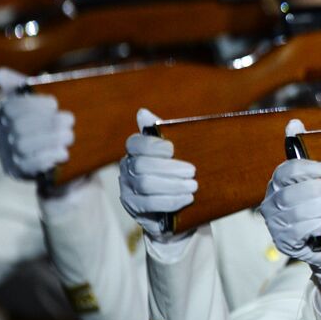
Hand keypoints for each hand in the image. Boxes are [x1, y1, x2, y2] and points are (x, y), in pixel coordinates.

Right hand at [0, 67, 73, 178]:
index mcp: (7, 115)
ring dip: (50, 139)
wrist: (62, 160)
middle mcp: (4, 135)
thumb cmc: (51, 125)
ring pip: (23, 145)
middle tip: (70, 120)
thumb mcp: (40, 104)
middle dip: (47, 122)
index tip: (55, 103)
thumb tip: (1, 73)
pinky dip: (48, 158)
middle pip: (19, 127)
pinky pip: (29, 165)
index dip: (32, 104)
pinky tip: (63, 153)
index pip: (11, 108)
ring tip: (70, 136)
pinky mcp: (20, 172)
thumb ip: (23, 87)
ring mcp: (11, 154)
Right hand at [119, 109, 195, 241]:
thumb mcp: (174, 152)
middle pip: (142, 166)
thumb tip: (142, 112)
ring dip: (173, 185)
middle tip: (193, 171)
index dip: (152, 145)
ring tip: (193, 186)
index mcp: (136, 151)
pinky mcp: (133, 207)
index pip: (135, 143)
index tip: (171, 149)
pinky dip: (170, 201)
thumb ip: (162, 132)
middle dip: (169, 168)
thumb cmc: (176, 171)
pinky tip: (186, 199)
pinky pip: (149, 204)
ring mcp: (128, 189)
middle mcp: (127, 168)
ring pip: (145, 185)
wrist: (176, 206)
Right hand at [259, 120, 320, 290]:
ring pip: (300, 212)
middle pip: (294, 193)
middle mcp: (271, 205)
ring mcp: (277, 226)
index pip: (285, 172)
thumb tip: (294, 122)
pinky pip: (303, 231)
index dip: (304, 168)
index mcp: (278, 185)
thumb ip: (309, 154)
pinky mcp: (287, 243)